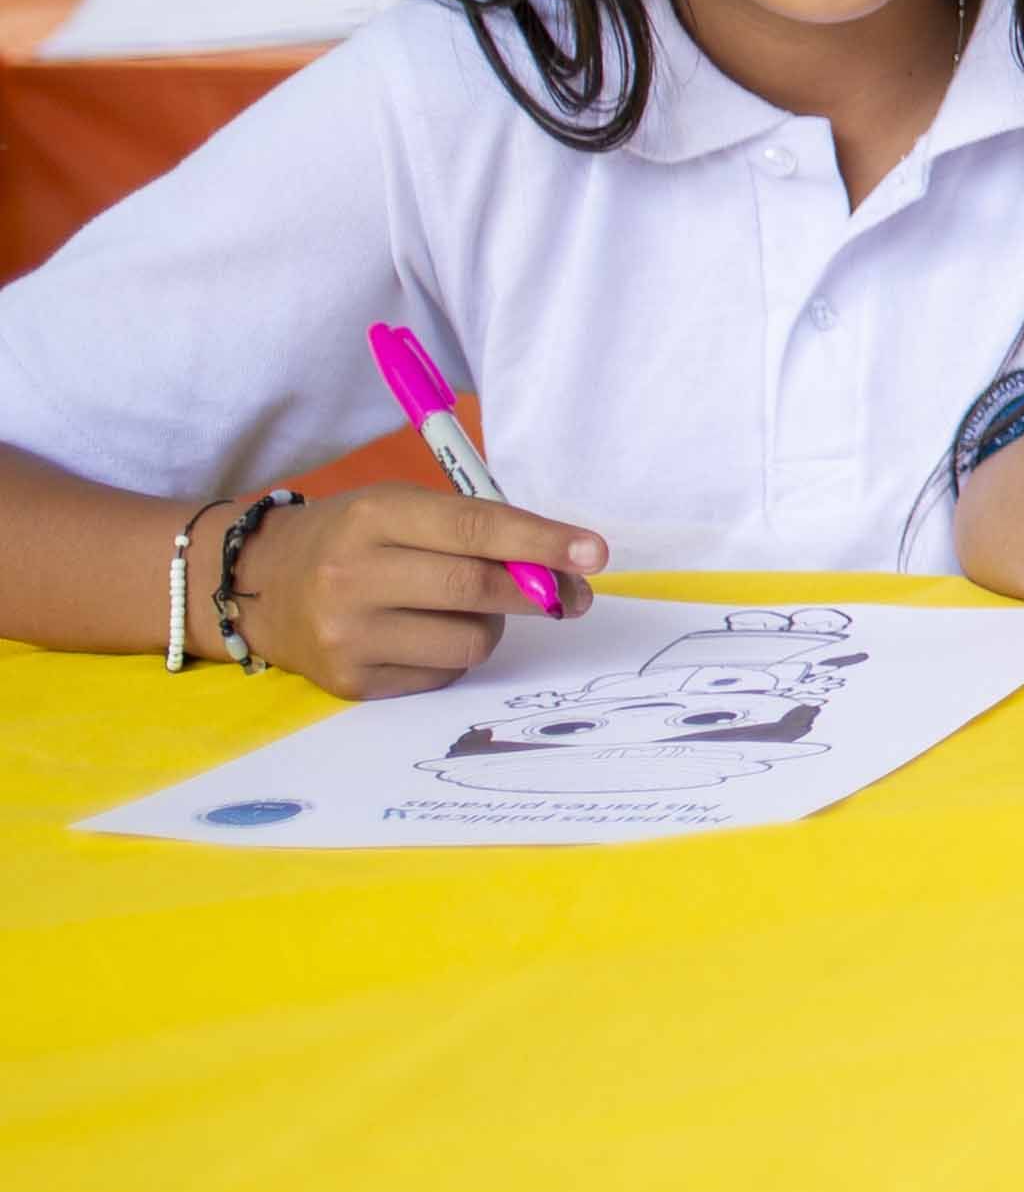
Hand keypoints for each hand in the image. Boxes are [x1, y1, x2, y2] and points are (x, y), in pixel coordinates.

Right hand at [214, 488, 604, 696]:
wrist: (260, 584)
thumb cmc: (352, 537)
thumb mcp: (402, 509)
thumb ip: (477, 530)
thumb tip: (564, 569)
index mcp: (373, 518)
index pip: (475, 530)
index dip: (542, 543)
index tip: (595, 553)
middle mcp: (352, 578)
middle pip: (477, 590)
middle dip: (539, 592)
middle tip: (570, 594)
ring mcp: (347, 636)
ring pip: (470, 641)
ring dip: (491, 625)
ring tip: (464, 609)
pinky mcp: (350, 683)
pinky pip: (442, 674)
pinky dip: (452, 654)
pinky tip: (424, 634)